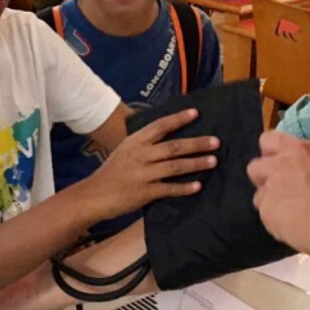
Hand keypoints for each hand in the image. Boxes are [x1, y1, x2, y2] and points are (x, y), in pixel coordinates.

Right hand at [71, 109, 217, 223]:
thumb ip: (144, 146)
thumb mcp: (124, 152)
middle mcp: (140, 155)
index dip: (178, 119)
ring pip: (175, 166)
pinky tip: (198, 186)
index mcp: (134, 142)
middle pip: (173, 147)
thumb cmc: (111, 173)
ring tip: (213, 161)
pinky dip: (184, 188)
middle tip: (216, 142)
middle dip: (197, 144)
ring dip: (196, 163)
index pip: (159, 126)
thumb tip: (170, 139)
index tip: (196, 113)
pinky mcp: (145, 192)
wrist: (93, 195)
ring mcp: (143, 174)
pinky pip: (169, 189)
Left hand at [246, 130, 309, 255]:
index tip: (281, 158)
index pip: (268, 139)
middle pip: (255, 167)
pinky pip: (265, 214)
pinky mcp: (267, 215)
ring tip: (290, 209)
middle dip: (264, 175)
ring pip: (258, 194)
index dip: (272, 149)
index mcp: (298, 151)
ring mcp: (269, 192)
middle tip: (283, 185)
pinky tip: (292, 224)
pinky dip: (275, 218)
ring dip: (270, 199)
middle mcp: (278, 168)